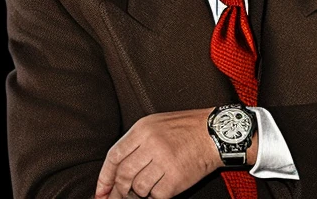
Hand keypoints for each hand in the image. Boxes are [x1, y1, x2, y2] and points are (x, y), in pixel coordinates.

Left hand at [94, 107, 221, 198]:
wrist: (215, 132)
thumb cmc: (186, 128)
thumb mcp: (158, 125)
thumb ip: (137, 144)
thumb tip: (116, 172)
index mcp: (143, 128)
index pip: (114, 156)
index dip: (105, 177)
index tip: (101, 191)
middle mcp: (151, 143)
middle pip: (123, 175)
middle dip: (119, 190)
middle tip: (121, 196)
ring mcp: (163, 161)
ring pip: (138, 188)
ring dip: (142, 192)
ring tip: (153, 183)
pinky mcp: (175, 178)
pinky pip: (156, 195)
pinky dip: (158, 194)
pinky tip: (166, 184)